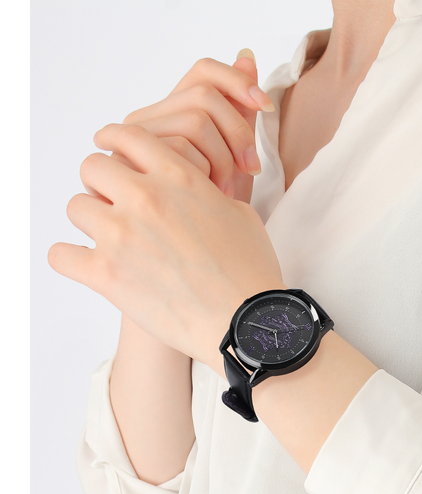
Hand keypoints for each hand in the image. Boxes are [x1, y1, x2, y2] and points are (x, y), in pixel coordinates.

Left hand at [47, 123, 285, 374]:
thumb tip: (191, 194)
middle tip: (116, 203)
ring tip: (110, 238)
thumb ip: (205, 194)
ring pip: (76, 206)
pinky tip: (89, 264)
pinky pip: (60, 254)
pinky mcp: (106, 275)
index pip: (128, 136)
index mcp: (179, 178)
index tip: (111, 151)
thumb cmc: (250, 270)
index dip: (116, 141)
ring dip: (91, 220)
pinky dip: (71, 258)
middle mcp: (146, 198)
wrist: (246, 320)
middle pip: (92, 166)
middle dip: (102, 182)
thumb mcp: (239, 215)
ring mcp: (121, 235)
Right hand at [114, 49, 273, 203]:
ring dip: (224, 158)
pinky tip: (211, 195)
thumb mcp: (236, 161)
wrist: (207, 256)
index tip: (266, 109)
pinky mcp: (131, 165)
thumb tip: (246, 53)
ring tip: (225, 190)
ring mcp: (137, 141)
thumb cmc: (218, 212)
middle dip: (238, 131)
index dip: (238, 81)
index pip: (204, 70)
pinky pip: (182, 148)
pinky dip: (208, 172)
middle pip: (203, 94)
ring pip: (195, 120)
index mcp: (175, 115)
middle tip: (250, 168)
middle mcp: (151, 121)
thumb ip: (239, 112)